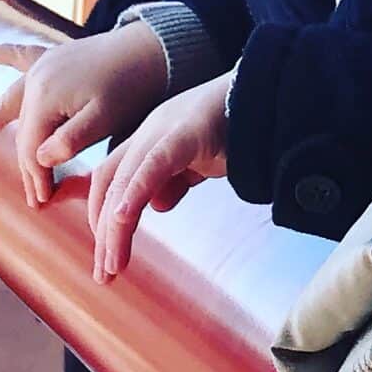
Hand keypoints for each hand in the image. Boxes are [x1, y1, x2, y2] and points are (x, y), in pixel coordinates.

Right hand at [0, 22, 168, 205]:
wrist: (151, 48)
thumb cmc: (132, 87)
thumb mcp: (106, 119)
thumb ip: (71, 140)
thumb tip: (41, 159)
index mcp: (45, 97)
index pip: (32, 149)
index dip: (37, 178)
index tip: (45, 203)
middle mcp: (36, 80)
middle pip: (22, 133)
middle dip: (26, 167)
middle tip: (36, 201)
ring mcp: (42, 66)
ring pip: (9, 102)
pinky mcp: (52, 57)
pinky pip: (17, 55)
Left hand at [87, 75, 229, 280]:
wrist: (271, 97)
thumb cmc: (238, 129)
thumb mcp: (200, 161)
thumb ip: (175, 180)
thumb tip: (155, 205)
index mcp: (151, 136)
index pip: (111, 176)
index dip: (101, 213)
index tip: (104, 252)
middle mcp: (150, 130)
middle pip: (110, 181)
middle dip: (102, 230)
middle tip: (103, 273)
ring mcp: (164, 128)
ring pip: (124, 180)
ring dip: (113, 227)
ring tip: (113, 265)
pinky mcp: (185, 133)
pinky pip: (153, 166)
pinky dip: (134, 195)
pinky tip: (122, 221)